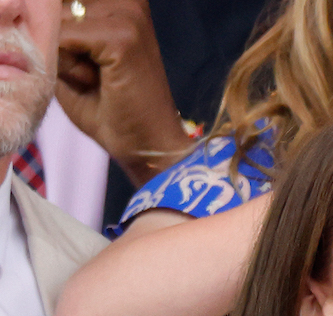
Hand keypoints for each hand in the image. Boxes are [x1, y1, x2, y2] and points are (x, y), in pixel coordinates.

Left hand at [56, 0, 192, 185]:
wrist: (147, 145)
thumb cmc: (112, 110)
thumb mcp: (75, 58)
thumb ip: (59, 28)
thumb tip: (46, 12)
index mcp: (121, 4)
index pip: (62, 4)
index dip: (64, 37)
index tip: (95, 66)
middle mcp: (129, 2)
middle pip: (58, 10)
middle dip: (63, 45)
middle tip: (97, 77)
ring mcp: (129, 17)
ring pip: (58, 24)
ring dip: (67, 58)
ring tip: (98, 80)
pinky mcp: (123, 37)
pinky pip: (63, 40)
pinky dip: (71, 68)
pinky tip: (98, 83)